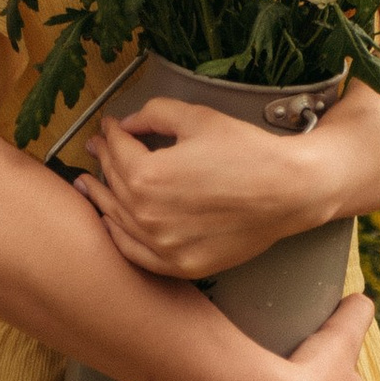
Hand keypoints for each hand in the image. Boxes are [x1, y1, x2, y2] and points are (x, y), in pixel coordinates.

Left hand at [77, 95, 340, 281]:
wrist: (289, 191)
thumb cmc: (247, 152)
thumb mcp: (198, 118)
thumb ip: (154, 115)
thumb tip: (127, 123)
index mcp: (147, 176)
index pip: (117, 151)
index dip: (111, 134)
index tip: (109, 126)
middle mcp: (147, 215)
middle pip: (115, 184)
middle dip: (104, 160)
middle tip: (98, 148)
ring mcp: (162, 246)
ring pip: (118, 219)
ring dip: (102, 198)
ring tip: (90, 185)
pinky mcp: (180, 265)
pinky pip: (136, 253)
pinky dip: (119, 236)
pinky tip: (112, 222)